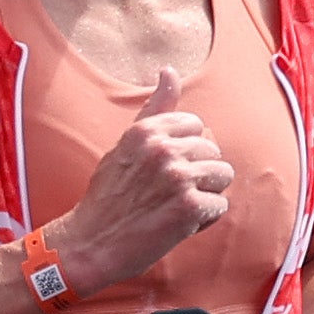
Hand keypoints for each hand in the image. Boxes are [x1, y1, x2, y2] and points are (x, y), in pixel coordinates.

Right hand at [54, 66, 230, 288]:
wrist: (91, 242)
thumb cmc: (109, 194)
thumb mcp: (127, 144)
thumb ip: (154, 109)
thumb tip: (170, 71)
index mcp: (147, 130)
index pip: (196, 126)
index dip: (186, 152)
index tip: (165, 169)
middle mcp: (163, 149)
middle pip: (213, 152)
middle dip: (198, 174)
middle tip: (167, 193)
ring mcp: (178, 177)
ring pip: (222, 177)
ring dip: (206, 195)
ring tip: (176, 206)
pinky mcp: (189, 207)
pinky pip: (220, 206)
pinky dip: (204, 219)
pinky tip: (178, 224)